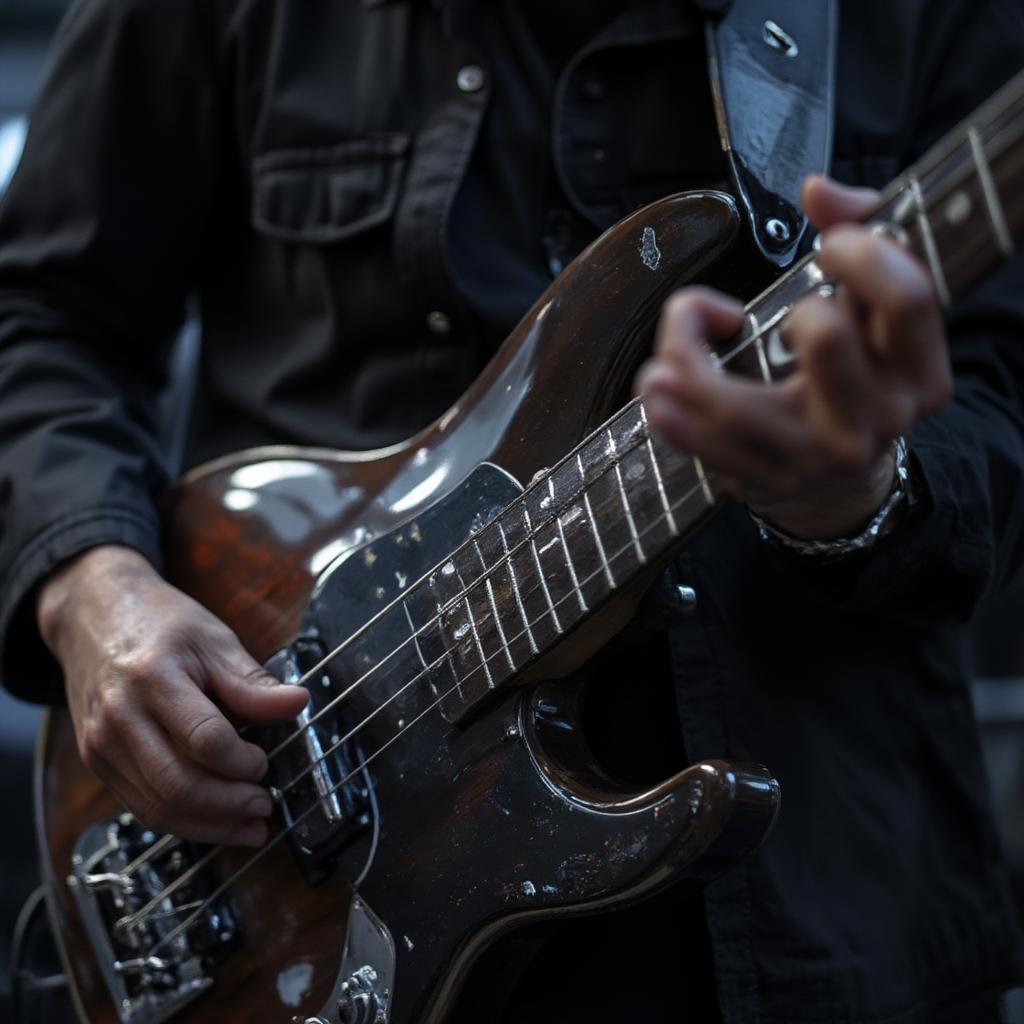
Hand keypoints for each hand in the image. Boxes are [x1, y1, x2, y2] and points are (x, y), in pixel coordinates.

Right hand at [37, 544, 309, 845]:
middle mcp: (119, 718)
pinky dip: (183, 821)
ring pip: (157, 808)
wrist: (94, 616)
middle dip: (229, 805)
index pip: (204, 739)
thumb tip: (298, 703)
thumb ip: (252, 681)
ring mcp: (101, 745)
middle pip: (177, 784)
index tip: (265, 761)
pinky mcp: (96, 762)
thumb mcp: (213, 639)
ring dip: (209, 826)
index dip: (242, 761)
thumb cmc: (160, 623)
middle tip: (265, 806)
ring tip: (249, 826)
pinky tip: (215, 820)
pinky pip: (141, 806)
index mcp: (153, 678)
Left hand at [635, 176, 952, 538]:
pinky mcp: (770, 479)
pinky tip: (655, 392)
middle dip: (792, 307)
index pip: (907, 300)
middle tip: (781, 306)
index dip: (864, 254)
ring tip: (664, 356)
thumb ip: (860, 230)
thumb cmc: (852, 369)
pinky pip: (709, 449)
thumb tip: (816, 190)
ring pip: (738, 406)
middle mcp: (876, 417)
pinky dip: (674, 422)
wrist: (840, 477)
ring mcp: (818, 455)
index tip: (829, 246)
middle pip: (825, 337)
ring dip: (689, 365)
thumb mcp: (873, 305)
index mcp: (917, 371)